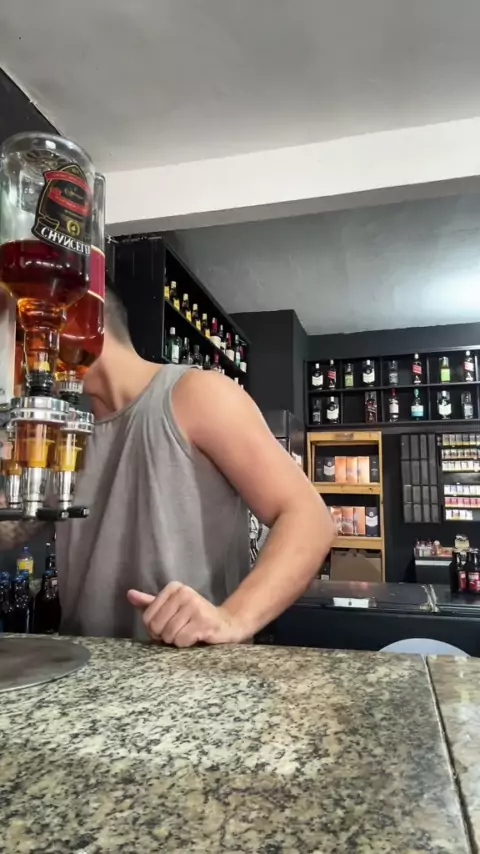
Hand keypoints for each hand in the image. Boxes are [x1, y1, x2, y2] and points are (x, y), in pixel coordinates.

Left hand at [127, 582, 245, 646]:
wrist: (226, 624)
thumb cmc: (194, 617)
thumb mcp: (171, 608)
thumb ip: (149, 603)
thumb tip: (129, 594)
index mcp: (174, 587)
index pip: (147, 617)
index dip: (155, 629)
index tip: (169, 626)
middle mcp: (184, 592)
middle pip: (157, 626)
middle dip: (165, 636)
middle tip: (179, 632)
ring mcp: (195, 605)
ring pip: (169, 634)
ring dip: (177, 640)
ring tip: (189, 633)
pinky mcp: (203, 620)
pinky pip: (181, 640)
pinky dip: (187, 644)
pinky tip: (197, 637)